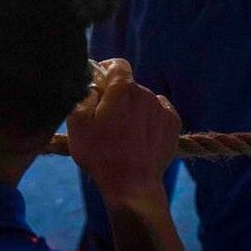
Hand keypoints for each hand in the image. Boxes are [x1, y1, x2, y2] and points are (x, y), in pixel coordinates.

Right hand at [67, 59, 179, 198]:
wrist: (132, 185)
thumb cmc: (100, 154)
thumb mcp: (77, 123)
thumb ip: (82, 95)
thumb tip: (91, 83)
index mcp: (123, 88)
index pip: (117, 65)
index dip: (106, 71)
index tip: (98, 86)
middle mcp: (146, 93)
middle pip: (129, 86)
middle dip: (117, 96)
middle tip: (105, 120)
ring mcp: (162, 109)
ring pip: (144, 100)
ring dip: (133, 109)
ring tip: (123, 134)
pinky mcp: (173, 125)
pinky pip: (159, 112)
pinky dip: (149, 119)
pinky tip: (140, 136)